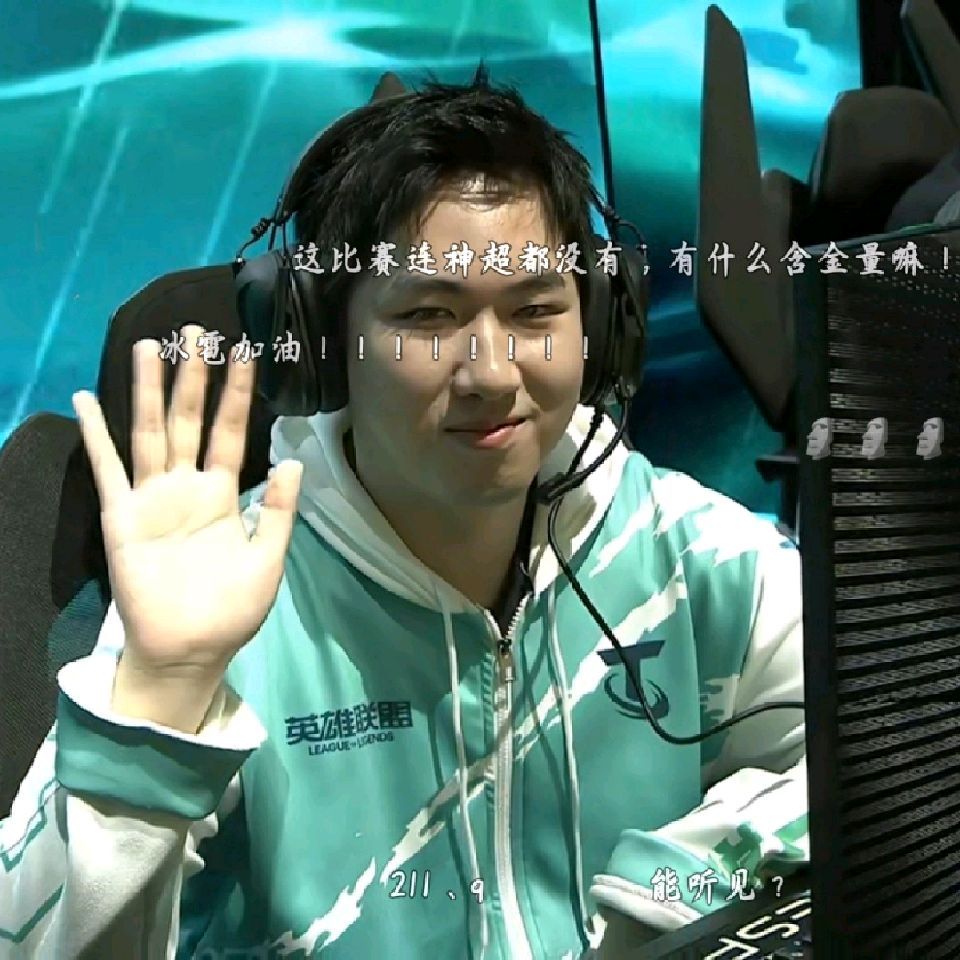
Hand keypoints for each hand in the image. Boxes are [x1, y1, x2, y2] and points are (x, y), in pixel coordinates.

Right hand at [74, 324, 302, 680]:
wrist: (191, 650)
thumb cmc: (231, 610)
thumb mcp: (268, 559)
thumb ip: (279, 511)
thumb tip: (295, 461)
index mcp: (224, 496)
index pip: (232, 433)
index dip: (238, 395)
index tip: (247, 354)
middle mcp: (187, 487)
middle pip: (189, 420)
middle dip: (193, 378)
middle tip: (196, 332)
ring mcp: (152, 498)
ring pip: (150, 432)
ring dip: (148, 390)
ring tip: (150, 346)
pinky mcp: (122, 516)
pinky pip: (108, 469)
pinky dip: (96, 435)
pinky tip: (86, 400)